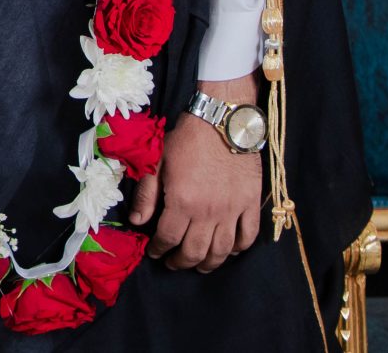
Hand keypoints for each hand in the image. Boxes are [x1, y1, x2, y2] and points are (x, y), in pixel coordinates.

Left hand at [128, 74, 262, 271]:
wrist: (222, 121)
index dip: (159, 249)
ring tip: (200, 265)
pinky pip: (248, 236)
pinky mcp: (250, 203)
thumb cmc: (186, 139)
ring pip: (221, 250)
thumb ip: (147, 194)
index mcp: (182, 202)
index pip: (168, 238)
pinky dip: (239, 248)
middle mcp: (208, 212)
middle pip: (195, 251)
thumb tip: (137, 222)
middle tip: (174, 263)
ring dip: (209, 263)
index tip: (155, 252)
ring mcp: (232, 210)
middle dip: (181, 262)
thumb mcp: (157, 162)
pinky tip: (229, 250)